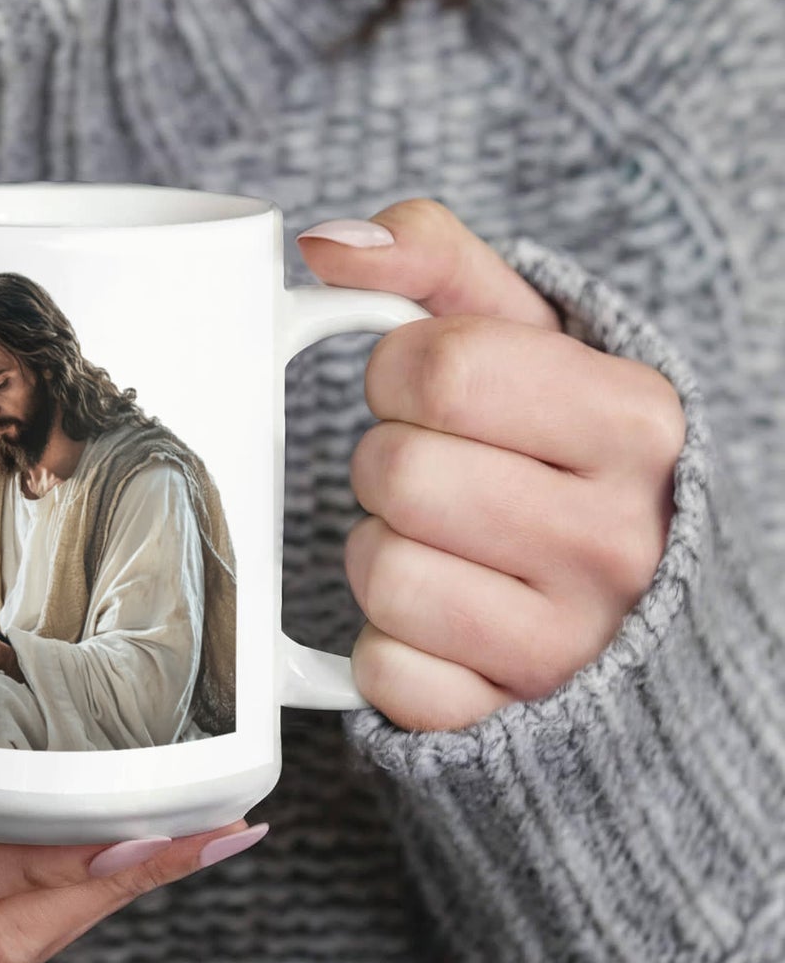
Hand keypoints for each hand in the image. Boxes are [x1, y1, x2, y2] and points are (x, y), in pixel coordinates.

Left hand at [298, 199, 684, 731]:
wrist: (626, 607)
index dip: (399, 372)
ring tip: (438, 547)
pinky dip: (385, 644)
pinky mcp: (506, 718)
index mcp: (635, 422)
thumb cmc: (554, 454)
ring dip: (379, 552)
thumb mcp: (526, 339)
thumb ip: (436, 264)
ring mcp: (568, 643)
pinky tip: (440, 625)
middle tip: (432, 476)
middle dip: (385, 463)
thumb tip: (327, 244)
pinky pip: (380, 670)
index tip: (428, 393)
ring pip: (380, 569)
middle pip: (397, 469)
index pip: (441, 363)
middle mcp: (619, 538)